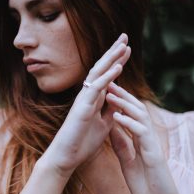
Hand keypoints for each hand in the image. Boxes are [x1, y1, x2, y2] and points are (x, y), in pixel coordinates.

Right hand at [43, 34, 130, 177]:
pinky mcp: (82, 107)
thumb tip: (120, 100)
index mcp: (93, 99)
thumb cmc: (81, 143)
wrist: (67, 157)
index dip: (116, 61)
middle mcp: (87, 95)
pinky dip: (107, 77)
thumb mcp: (104, 125)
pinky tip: (117, 67)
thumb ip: (110, 111)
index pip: (105, 75)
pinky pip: (96, 89)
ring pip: (98, 74)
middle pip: (101, 68)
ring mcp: (83, 100)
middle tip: (125, 37)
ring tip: (123, 46)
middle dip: (113, 52)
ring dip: (111, 59)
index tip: (127, 48)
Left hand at [107, 83, 183, 193]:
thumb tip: (110, 128)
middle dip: (123, 96)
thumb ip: (121, 144)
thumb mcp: (126, 161)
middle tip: (109, 82)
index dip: (119, 103)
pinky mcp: (154, 154)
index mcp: (140, 140)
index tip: (106, 91)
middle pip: (136, 111)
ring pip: (141, 118)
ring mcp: (152, 145)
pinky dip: (130, 124)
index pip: (130, 115)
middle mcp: (148, 139)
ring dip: (125, 105)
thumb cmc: (145, 184)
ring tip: (111, 94)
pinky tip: (118, 117)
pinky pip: (142, 134)